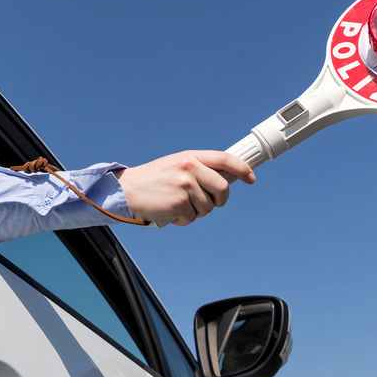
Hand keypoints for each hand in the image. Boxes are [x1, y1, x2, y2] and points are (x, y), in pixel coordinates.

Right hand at [113, 150, 254, 225]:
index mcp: (190, 156)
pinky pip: (192, 218)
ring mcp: (185, 184)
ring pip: (208, 207)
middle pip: (223, 188)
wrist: (126, 190)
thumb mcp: (176, 165)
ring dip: (195, 212)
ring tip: (177, 205)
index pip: (224, 159)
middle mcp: (190, 167)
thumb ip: (198, 169)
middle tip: (205, 203)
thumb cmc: (153, 180)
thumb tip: (224, 181)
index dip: (242, 169)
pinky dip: (182, 220)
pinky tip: (170, 212)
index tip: (250, 178)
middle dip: (218, 200)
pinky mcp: (179, 202)